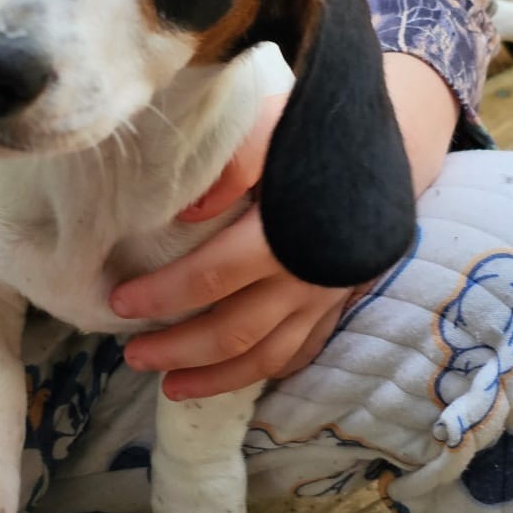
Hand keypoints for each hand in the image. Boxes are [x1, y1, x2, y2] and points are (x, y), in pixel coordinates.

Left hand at [111, 54, 459, 397]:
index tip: (119, 302)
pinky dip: (262, 371)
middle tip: (132, 356)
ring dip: (215, 378)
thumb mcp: (275, 126)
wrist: (393, 142)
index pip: (211, 277)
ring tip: (170, 386)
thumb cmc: (317, 133)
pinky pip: (298, 352)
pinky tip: (229, 379)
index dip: (162, 295)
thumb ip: (235, 163)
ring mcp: (325, 299)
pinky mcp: (335, 306)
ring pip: (266, 356)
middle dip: (178, 350)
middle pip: (234, 331)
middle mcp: (307, 277)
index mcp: (286, 234)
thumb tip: (187, 213)